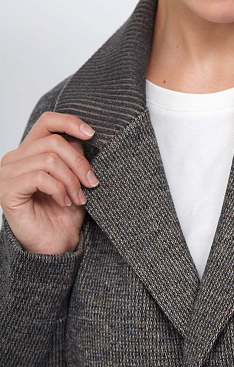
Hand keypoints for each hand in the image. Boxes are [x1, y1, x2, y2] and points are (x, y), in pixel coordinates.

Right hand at [0, 112, 98, 254]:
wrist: (55, 244)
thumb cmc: (63, 212)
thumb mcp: (74, 177)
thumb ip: (74, 154)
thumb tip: (83, 135)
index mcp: (29, 151)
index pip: (47, 122)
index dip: (70, 122)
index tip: (91, 134)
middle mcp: (14, 159)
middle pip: (53, 142)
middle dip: (78, 163)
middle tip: (91, 183)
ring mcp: (6, 174)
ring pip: (49, 160)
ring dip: (71, 180)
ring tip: (78, 197)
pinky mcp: (6, 191)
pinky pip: (40, 178)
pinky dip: (59, 189)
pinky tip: (64, 202)